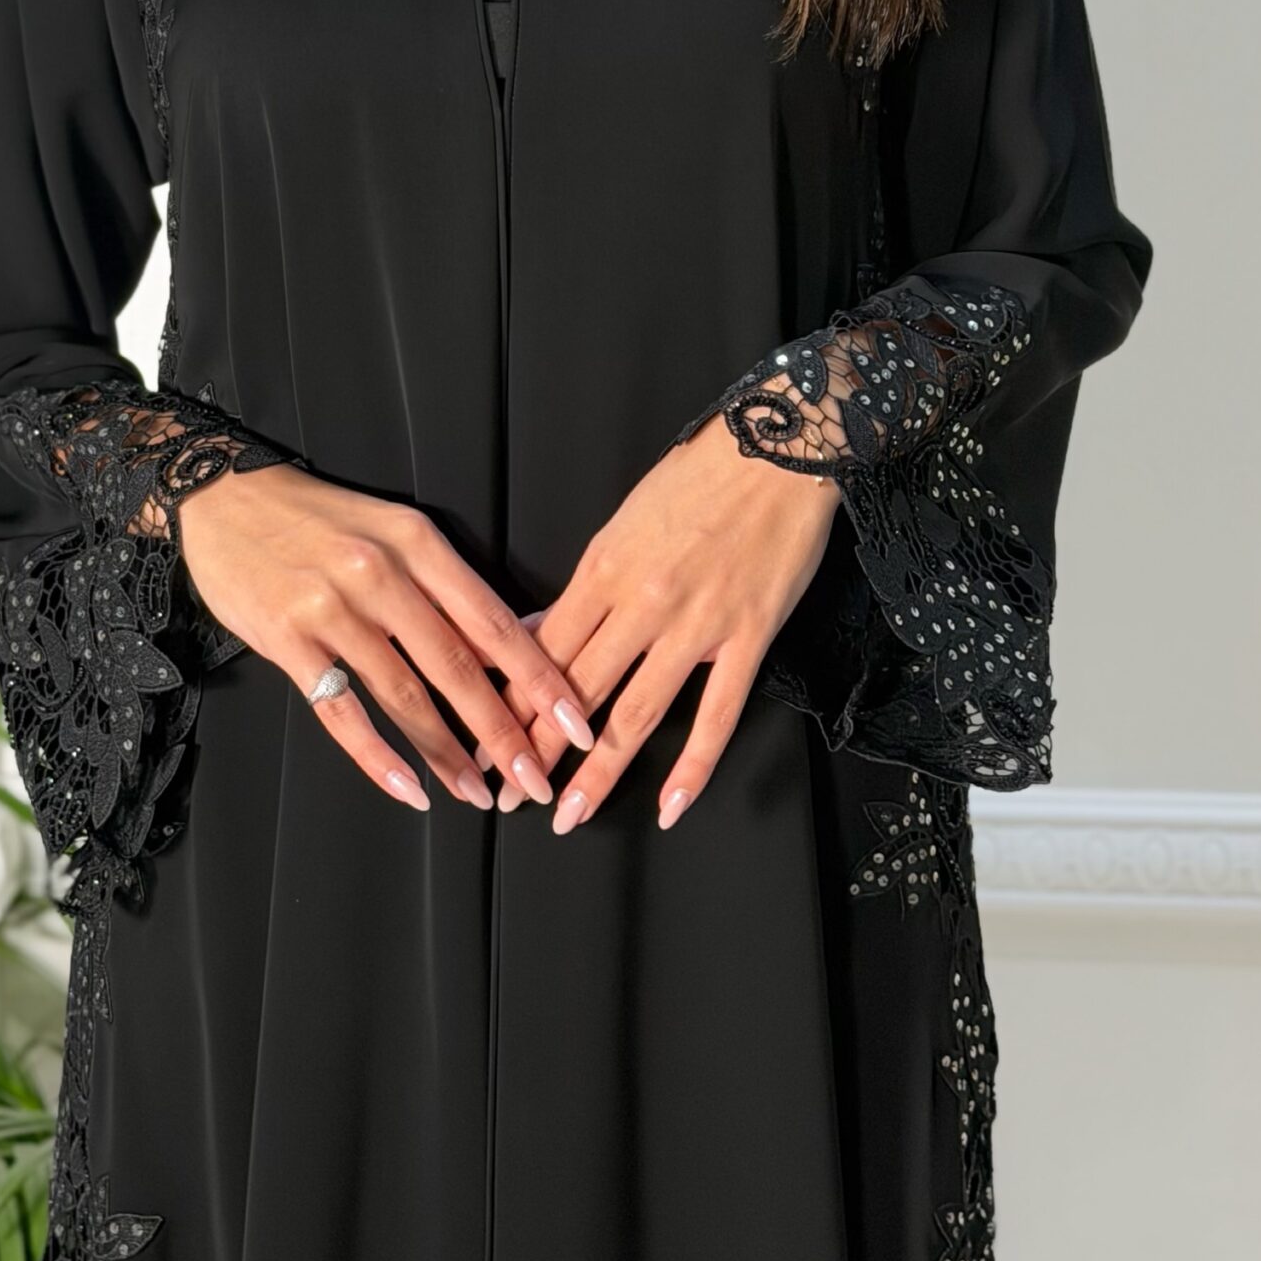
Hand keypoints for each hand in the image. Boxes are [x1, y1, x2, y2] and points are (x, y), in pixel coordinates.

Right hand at [174, 462, 598, 816]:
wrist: (225, 497)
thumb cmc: (319, 519)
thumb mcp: (391, 531)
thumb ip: (443, 587)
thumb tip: (506, 649)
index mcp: (417, 542)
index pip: (492, 621)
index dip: (539, 677)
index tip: (576, 720)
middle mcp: (379, 574)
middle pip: (456, 666)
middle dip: (503, 731)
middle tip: (536, 779)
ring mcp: (331, 608)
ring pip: (404, 695)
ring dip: (446, 754)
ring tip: (478, 794)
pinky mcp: (287, 639)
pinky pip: (340, 712)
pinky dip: (376, 757)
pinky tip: (407, 787)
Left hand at [489, 414, 839, 833]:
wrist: (778, 445)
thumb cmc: (699, 475)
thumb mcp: (623, 521)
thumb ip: (584, 583)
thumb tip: (537, 627)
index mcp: (604, 568)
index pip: (541, 650)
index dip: (507, 704)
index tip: (481, 742)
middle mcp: (642, 602)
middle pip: (575, 690)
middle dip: (534, 750)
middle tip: (506, 796)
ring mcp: (697, 624)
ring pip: (634, 713)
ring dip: (597, 773)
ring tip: (568, 815)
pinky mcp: (748, 636)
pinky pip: (717, 714)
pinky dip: (692, 766)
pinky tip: (670, 805)